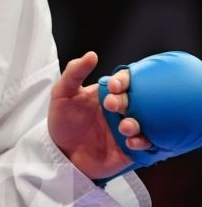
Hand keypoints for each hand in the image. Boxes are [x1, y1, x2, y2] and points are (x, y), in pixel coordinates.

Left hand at [47, 51, 143, 179]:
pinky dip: (142, 142)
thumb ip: (74, 73)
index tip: (113, 86)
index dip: (124, 81)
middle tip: (111, 105)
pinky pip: (145, 144)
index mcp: (109, 94)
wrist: (60, 151)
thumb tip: (91, 55)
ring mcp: (127, 129)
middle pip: (137, 100)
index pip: (126, 81)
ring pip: (145, 122)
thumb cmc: (63, 120)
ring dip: (137, 123)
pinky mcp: (130, 148)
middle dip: (127, 101)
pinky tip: (130, 142)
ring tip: (124, 126)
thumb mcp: (62, 93)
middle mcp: (122, 110)